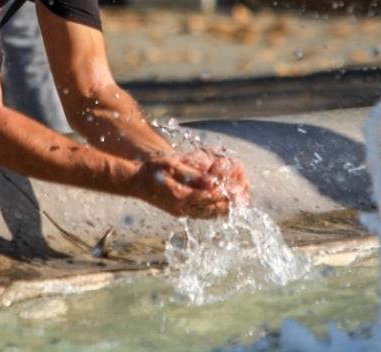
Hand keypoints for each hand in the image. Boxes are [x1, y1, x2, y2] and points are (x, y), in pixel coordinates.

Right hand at [134, 151, 249, 217]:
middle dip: (228, 205)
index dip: (224, 194)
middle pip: (210, 209)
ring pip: (206, 215)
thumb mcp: (172, 165)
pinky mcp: (179, 212)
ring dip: (223, 211)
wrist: (135, 181)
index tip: (238, 190)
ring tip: (238, 206)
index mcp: (179, 196)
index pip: (208, 197)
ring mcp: (180, 211)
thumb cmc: (154, 169)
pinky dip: (213, 213)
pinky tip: (223, 209)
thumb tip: (212, 181)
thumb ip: (193, 174)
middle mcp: (181, 208)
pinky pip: (200, 215)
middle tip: (244, 200)